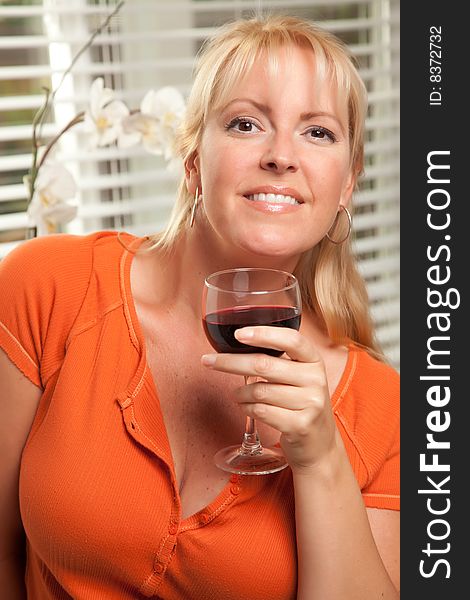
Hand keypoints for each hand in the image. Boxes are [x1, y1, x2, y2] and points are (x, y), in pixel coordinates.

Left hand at [201, 326, 338, 471]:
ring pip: (259, 391)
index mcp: (314, 360)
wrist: (319, 443)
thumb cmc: (300, 403)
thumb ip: (278, 360)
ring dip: (240, 392)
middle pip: (264, 365)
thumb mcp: (299, 376)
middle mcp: (316, 379)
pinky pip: (261, 411)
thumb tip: (236, 344)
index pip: (291, 339)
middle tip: (208, 361)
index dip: (264, 334)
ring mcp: (310, 403)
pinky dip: (246, 408)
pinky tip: (245, 407)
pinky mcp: (300, 425)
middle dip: (230, 362)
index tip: (238, 333)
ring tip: (237, 394)